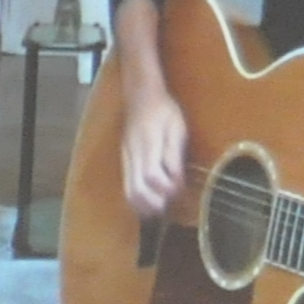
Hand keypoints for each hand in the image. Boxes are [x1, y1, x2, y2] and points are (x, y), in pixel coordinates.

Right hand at [120, 70, 191, 222]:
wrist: (140, 96)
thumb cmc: (164, 110)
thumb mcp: (177, 129)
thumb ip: (174, 155)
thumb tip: (177, 180)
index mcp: (148, 145)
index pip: (151, 176)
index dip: (165, 189)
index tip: (178, 190)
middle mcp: (133, 154)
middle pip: (136, 188)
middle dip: (152, 203)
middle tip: (167, 207)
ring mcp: (126, 158)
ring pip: (128, 189)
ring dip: (142, 204)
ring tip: (157, 208)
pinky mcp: (124, 159)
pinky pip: (126, 184)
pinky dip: (136, 197)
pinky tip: (147, 199)